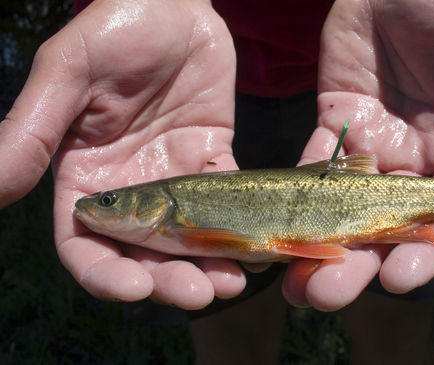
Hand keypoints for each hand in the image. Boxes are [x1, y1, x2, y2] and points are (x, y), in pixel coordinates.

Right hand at [0, 0, 244, 308]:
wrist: (172, 4)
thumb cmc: (114, 28)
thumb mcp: (67, 73)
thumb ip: (32, 130)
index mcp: (84, 175)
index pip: (85, 243)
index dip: (105, 273)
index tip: (136, 286)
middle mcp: (128, 188)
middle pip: (143, 253)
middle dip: (168, 279)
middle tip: (201, 292)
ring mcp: (172, 178)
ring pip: (188, 238)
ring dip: (208, 264)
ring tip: (232, 281)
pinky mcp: (210, 161)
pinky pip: (225, 204)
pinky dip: (238, 229)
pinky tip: (255, 248)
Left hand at [283, 0, 433, 309]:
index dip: (426, 250)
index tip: (400, 278)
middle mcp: (414, 164)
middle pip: (386, 229)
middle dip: (358, 264)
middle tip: (323, 295)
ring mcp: (371, 150)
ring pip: (343, 211)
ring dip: (318, 246)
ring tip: (291, 281)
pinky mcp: (334, 128)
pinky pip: (311, 169)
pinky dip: (294, 199)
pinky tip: (273, 227)